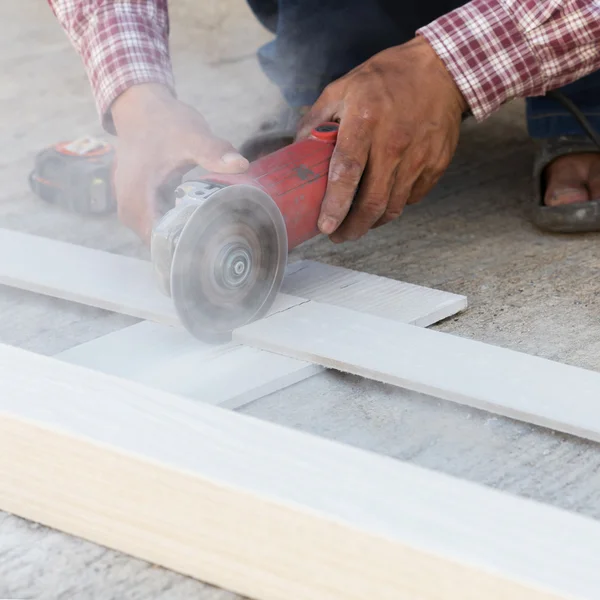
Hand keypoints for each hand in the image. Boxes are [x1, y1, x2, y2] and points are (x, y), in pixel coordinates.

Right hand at [111, 84, 248, 242]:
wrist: (141, 106)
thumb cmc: (165, 122)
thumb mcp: (192, 136)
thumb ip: (214, 152)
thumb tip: (242, 164)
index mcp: (137, 196)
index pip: (156, 240)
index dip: (180, 251)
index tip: (207, 255)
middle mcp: (128, 205)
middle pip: (155, 242)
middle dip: (181, 249)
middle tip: (214, 252)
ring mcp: (128, 204)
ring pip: (153, 234)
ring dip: (176, 238)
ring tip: (207, 243)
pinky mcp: (135, 200)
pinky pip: (152, 222)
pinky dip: (171, 225)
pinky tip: (193, 225)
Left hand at [296, 36, 466, 242]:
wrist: (441, 70)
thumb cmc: (387, 78)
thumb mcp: (342, 88)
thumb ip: (316, 121)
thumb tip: (296, 150)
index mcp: (366, 121)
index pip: (347, 172)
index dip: (335, 204)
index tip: (325, 225)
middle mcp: (394, 142)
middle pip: (372, 201)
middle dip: (352, 227)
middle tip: (337, 235)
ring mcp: (419, 157)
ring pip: (392, 207)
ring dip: (371, 223)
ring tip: (356, 225)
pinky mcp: (436, 165)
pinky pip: (410, 198)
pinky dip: (393, 206)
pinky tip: (381, 202)